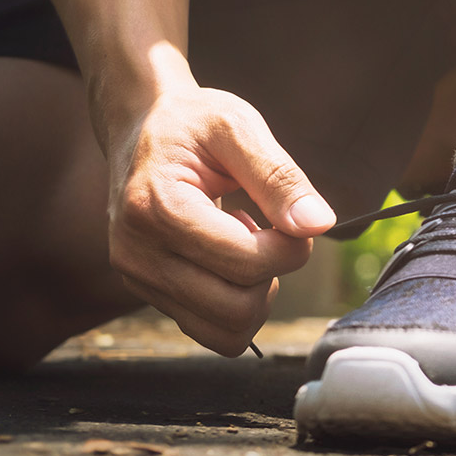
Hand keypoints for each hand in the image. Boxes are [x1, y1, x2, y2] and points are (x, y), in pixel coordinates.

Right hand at [99, 84, 334, 355]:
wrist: (140, 126)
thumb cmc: (192, 123)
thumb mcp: (239, 127)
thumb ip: (279, 177)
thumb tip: (318, 225)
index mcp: (157, 208)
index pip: (247, 264)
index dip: (291, 246)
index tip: (291, 215)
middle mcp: (137, 253)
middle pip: (236, 307)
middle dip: (272, 274)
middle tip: (268, 231)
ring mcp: (137, 278)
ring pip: (224, 332)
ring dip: (254, 296)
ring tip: (245, 246)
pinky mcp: (147, 292)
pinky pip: (209, 331)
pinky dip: (234, 305)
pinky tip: (227, 261)